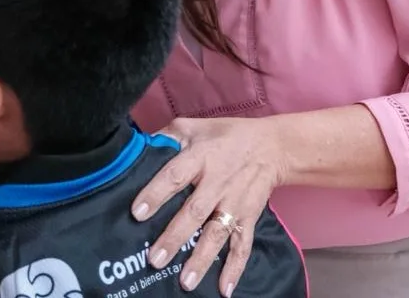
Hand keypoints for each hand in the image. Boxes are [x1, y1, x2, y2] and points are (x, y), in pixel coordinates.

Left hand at [131, 117, 287, 295]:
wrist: (273, 146)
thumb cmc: (226, 136)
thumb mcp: (194, 127)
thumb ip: (166, 136)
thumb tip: (135, 148)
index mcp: (201, 157)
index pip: (174, 176)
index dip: (156, 193)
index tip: (137, 213)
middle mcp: (218, 182)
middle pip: (194, 212)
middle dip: (174, 237)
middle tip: (155, 260)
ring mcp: (235, 203)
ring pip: (217, 234)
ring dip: (202, 259)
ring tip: (185, 282)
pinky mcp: (249, 217)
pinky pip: (242, 245)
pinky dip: (235, 269)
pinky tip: (224, 290)